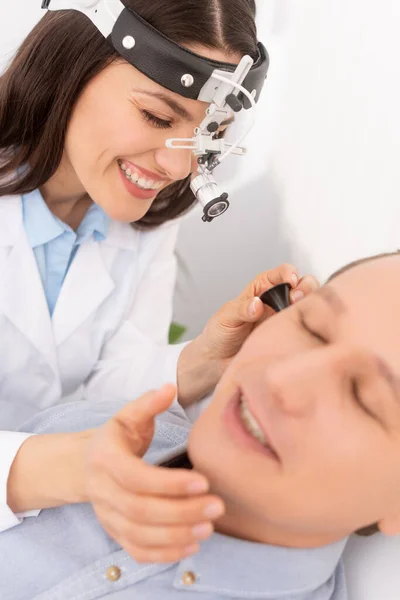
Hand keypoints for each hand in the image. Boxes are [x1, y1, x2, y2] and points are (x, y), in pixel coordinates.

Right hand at [85, 384, 224, 562]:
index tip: (203, 481)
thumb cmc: (115, 439)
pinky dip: (165, 554)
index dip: (170, 484)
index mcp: (106, 459)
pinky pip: (138, 552)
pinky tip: (193, 545)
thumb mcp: (127, 416)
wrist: (84, 466)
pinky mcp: (115, 534)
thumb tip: (170, 387)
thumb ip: (148, 404)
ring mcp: (108, 517)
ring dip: (177, 536)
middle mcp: (103, 492)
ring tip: (209, 527)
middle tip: (217, 506)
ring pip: (140, 535)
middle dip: (181, 512)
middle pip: (141, 511)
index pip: (136, 478)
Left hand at [199, 263, 318, 364]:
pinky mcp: (290, 337)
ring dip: (310, 305)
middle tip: (296, 298)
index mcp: (261, 289)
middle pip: (303, 285)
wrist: (218, 362)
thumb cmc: (220, 334)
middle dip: (305, 287)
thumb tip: (257, 304)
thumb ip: (242, 309)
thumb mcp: (226, 318)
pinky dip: (310, 326)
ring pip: (309, 305)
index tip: (290, 281)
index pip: (282, 273)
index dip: (289, 273)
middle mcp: (278, 302)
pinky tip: (302, 330)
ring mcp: (285, 319)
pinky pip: (306, 329)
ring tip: (298, 312)